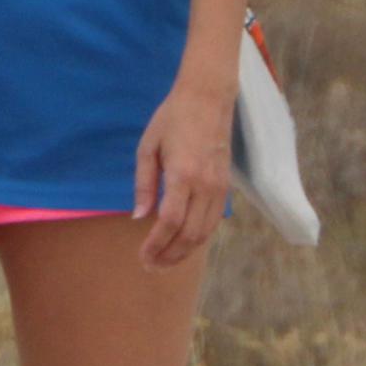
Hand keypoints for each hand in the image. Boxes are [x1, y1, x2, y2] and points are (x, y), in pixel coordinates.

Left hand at [131, 78, 234, 270]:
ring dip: (185, 252)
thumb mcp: (148, 147)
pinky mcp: (226, 187)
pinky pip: (214, 221)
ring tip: (165, 262)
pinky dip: (199, 238)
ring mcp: (219, 187)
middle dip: (169, 255)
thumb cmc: (172, 119)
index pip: (170, 222)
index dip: (156, 244)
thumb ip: (144, 184)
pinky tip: (183, 243)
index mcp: (182, 174)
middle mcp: (204, 185)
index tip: (142, 256)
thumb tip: (139, 217)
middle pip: (189, 234)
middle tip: (151, 266)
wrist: (208, 98)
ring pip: (205, 232)